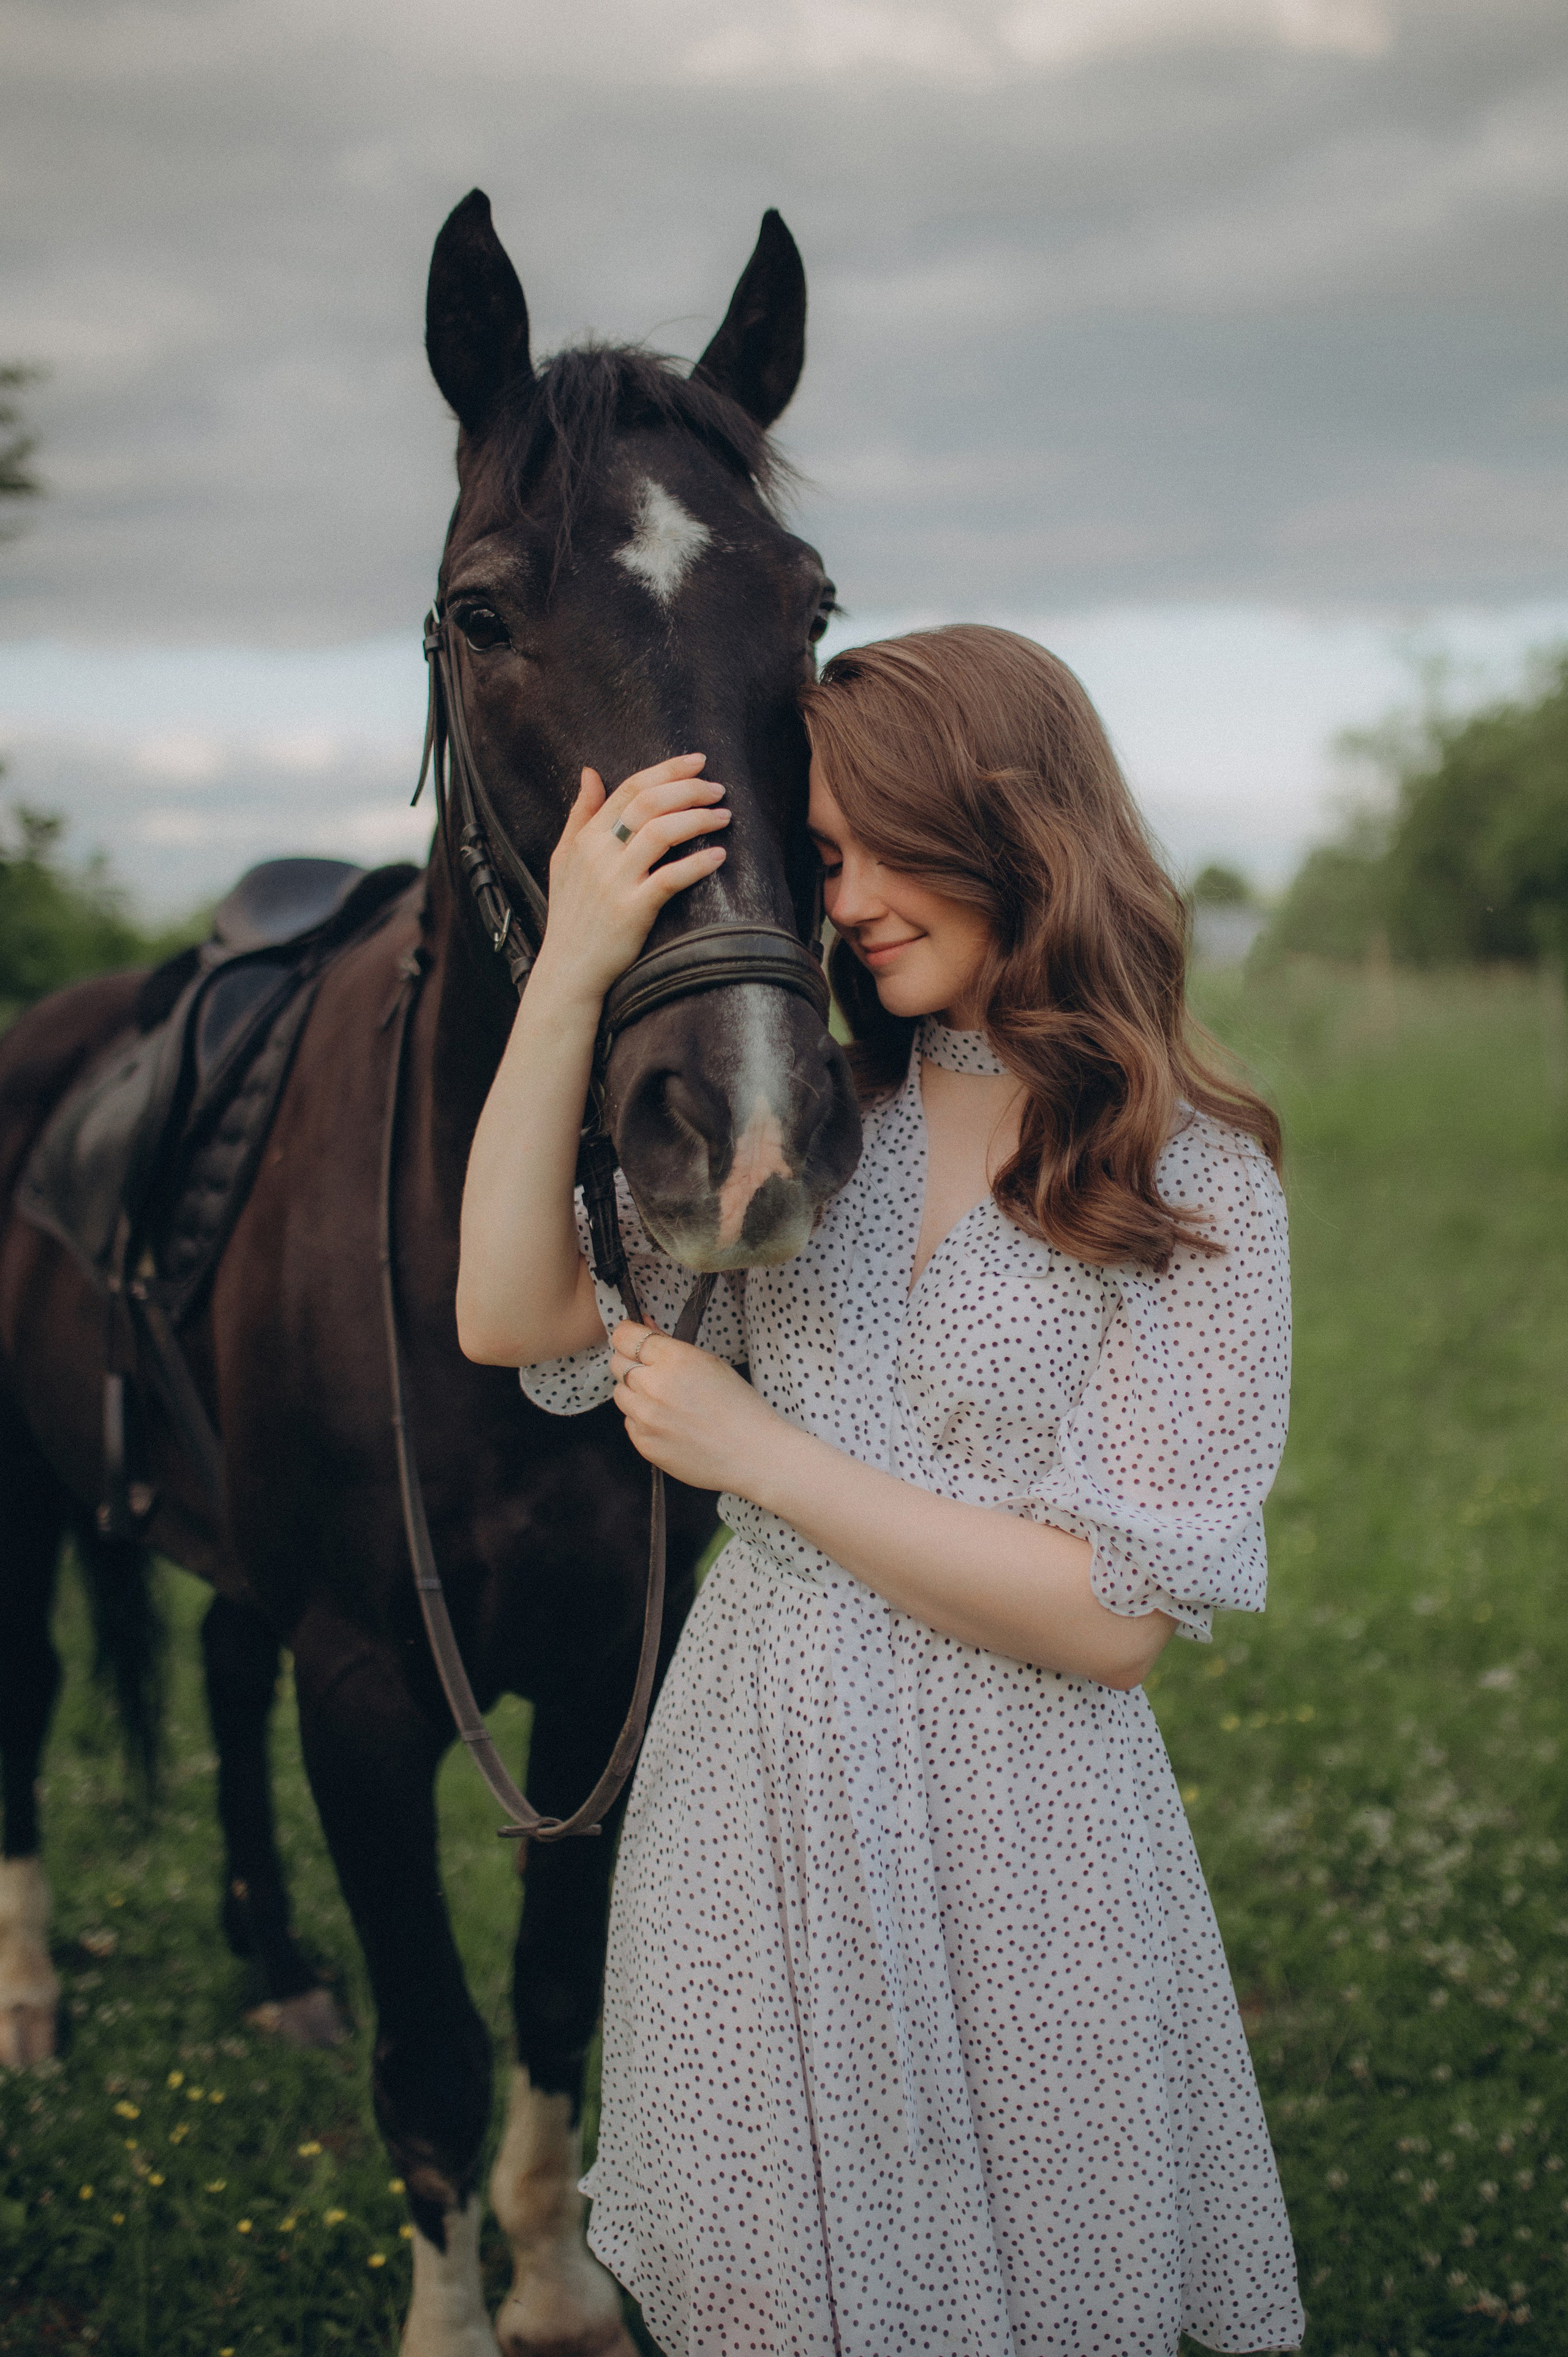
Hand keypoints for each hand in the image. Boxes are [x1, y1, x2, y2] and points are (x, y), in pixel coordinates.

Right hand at [532, 755, 728, 1006]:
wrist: (568, 968)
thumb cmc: (570, 915)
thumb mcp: (564, 858)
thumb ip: (579, 814)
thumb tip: (589, 772)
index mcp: (586, 837)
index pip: (629, 788)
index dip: (667, 770)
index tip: (697, 761)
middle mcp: (599, 853)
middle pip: (649, 802)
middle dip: (689, 789)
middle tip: (718, 790)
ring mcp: (615, 881)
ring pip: (661, 832)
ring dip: (698, 819)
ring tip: (724, 817)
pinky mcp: (632, 910)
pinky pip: (670, 878)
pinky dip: (697, 864)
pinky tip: (719, 856)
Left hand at [609, 1319, 785, 1492]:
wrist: (753, 1454)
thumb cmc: (739, 1407)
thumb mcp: (710, 1363)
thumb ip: (670, 1345)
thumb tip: (644, 1326)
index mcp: (674, 1359)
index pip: (623, 1336)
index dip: (629, 1336)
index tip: (635, 1340)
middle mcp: (653, 1386)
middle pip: (617, 1363)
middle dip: (632, 1363)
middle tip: (656, 1373)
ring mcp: (646, 1418)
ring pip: (620, 1394)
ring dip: (636, 1393)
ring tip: (666, 1401)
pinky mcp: (644, 1443)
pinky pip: (630, 1422)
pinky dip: (643, 1420)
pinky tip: (670, 1423)